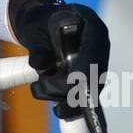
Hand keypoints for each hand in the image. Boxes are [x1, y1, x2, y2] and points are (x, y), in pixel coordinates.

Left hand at [9, 0, 109, 116]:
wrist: (40, 26)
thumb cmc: (38, 22)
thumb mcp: (32, 29)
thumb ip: (37, 46)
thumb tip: (41, 65)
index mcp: (91, 25)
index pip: (93, 49)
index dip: (85, 67)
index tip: (72, 80)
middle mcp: (100, 45)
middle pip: (94, 74)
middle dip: (67, 86)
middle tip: (40, 86)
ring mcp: (97, 63)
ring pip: (90, 89)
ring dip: (64, 97)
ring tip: (38, 88)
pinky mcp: (90, 78)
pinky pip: (85, 96)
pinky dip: (70, 104)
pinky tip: (58, 110)